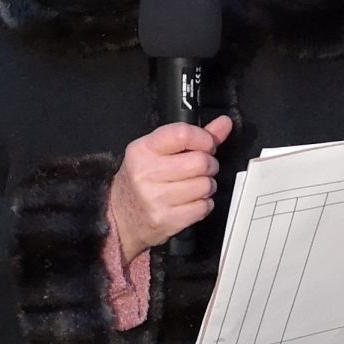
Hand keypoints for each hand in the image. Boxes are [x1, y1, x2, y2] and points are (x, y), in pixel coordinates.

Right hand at [108, 115, 231, 260]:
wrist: (119, 217)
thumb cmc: (141, 180)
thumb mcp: (157, 152)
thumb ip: (192, 137)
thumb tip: (224, 123)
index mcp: (142, 150)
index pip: (182, 134)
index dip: (204, 139)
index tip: (207, 144)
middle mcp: (146, 173)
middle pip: (200, 162)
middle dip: (209, 164)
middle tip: (200, 168)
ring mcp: (155, 198)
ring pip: (205, 185)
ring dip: (207, 186)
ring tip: (194, 186)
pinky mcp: (166, 220)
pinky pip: (203, 207)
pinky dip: (204, 204)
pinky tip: (190, 202)